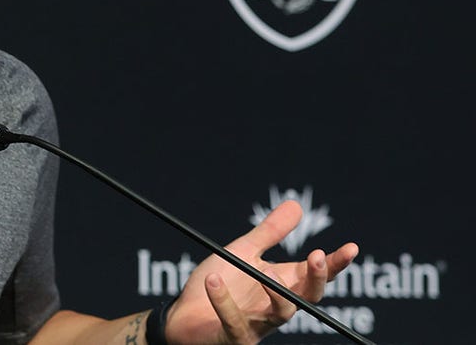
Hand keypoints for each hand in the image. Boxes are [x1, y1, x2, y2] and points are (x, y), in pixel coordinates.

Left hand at [164, 200, 358, 344]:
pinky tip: (214, 280)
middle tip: (318, 257)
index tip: (352, 248)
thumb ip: (269, 233)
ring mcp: (258, 324)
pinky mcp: (234, 337)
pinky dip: (224, 301)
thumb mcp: (243, 253)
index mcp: (282, 284)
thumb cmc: (219, 283)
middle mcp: (276, 306)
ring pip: (280, 314)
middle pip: (307, 296)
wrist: (185, 314)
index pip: (314, 275)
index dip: (335, 264)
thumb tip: (297, 205)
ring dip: (277, 292)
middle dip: (316, 279)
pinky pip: (233, 320)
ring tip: (269, 272)